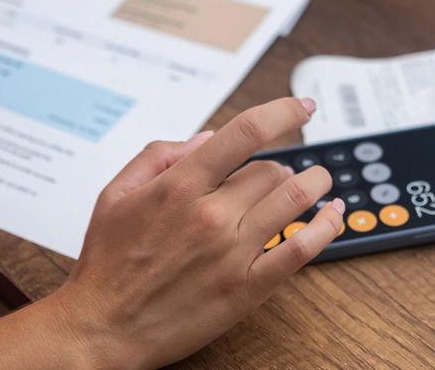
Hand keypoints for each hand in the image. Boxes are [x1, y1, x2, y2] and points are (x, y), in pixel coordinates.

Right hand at [51, 97, 345, 368]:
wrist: (101, 328)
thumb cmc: (106, 264)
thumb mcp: (115, 194)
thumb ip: (160, 156)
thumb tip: (208, 139)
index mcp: (179, 187)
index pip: (246, 132)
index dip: (284, 111)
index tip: (304, 106)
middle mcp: (211, 215)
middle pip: (272, 170)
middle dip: (279, 166)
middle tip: (275, 175)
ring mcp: (232, 253)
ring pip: (294, 200)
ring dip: (314, 184)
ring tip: (319, 181)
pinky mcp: (247, 288)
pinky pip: (300, 250)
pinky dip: (325, 228)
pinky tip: (332, 215)